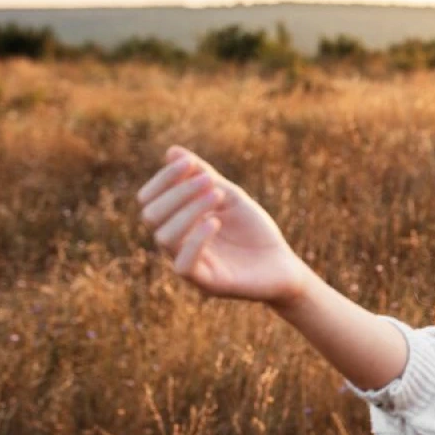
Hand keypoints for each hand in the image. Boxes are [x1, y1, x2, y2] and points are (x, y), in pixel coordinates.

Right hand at [136, 145, 309, 305]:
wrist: (284, 266)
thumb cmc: (255, 231)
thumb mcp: (231, 197)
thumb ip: (203, 176)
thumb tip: (172, 151)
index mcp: (178, 222)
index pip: (150, 199)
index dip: (164, 179)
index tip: (188, 163)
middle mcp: (177, 244)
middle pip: (151, 215)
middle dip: (177, 192)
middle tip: (210, 181)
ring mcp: (189, 264)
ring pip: (164, 237)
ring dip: (189, 210)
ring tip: (219, 195)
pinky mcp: (205, 283)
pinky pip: (183, 264)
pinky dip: (196, 239)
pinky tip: (215, 221)